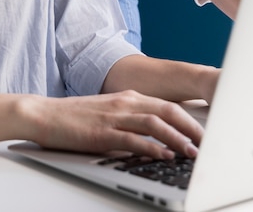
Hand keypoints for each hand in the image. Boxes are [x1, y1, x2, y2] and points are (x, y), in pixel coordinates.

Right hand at [25, 91, 202, 159]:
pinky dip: (152, 147)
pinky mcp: (102, 133)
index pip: (167, 105)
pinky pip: (133, 138)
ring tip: (192, 152)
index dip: (189, 119)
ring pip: (155, 123)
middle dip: (191, 127)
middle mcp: (125, 102)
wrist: (44, 114)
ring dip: (177, 138)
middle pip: (167, 111)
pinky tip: (163, 156)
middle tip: (208, 143)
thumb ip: (132, 119)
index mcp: (128, 97)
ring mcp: (114, 116)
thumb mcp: (108, 112)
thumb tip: (157, 138)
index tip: (205, 133)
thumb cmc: (75, 116)